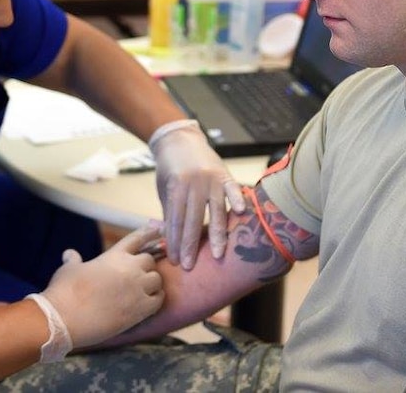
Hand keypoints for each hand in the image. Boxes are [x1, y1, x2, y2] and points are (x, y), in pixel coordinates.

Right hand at [40, 226, 163, 348]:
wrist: (63, 319)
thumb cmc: (63, 291)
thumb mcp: (68, 269)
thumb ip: (74, 260)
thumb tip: (69, 254)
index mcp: (114, 255)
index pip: (137, 238)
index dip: (149, 233)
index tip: (159, 230)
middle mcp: (129, 269)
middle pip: (150, 261)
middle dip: (145, 267)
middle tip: (137, 277)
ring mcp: (136, 288)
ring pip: (157, 280)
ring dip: (152, 284)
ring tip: (142, 292)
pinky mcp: (140, 309)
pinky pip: (158, 300)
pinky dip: (155, 300)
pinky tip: (147, 304)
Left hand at [150, 121, 245, 269]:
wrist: (179, 138)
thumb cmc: (169, 168)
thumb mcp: (164, 189)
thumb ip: (171, 212)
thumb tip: (171, 241)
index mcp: (176, 186)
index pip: (176, 220)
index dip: (175, 242)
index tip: (176, 260)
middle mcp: (195, 182)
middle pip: (194, 219)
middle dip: (191, 245)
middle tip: (190, 266)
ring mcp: (212, 178)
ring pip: (216, 210)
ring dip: (217, 234)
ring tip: (218, 255)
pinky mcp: (225, 174)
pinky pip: (233, 190)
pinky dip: (238, 200)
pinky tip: (241, 215)